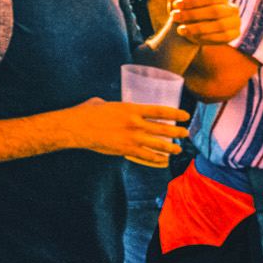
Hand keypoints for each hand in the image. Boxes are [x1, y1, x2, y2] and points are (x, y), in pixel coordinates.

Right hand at [65, 98, 187, 166]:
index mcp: (131, 109)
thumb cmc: (86, 113)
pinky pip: (147, 156)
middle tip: (186, 133)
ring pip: (160, 144)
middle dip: (178, 132)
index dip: (176, 113)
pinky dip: (157, 158)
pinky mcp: (127, 150)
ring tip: (178, 149)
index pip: (160, 110)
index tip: (185, 115)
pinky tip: (162, 159)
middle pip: (164, 128)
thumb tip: (111, 106)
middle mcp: (136, 124)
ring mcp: (133, 138)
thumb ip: (113, 106)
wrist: (77, 128)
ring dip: (172, 148)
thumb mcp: (102, 103)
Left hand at [167, 0, 241, 46]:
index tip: (176, 5)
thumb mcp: (179, 0)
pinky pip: (223, 37)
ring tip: (180, 29)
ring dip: (197, 28)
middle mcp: (231, 8)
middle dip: (193, 15)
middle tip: (175, 17)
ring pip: (219, 25)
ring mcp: (235, 21)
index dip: (193, 1)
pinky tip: (191, 36)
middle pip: (215, 11)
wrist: (187, 30)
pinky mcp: (235, 34)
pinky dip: (206, 37)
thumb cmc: (184, 11)